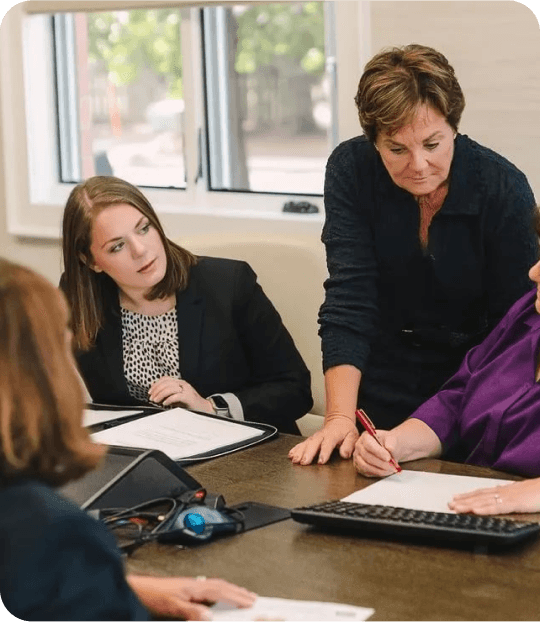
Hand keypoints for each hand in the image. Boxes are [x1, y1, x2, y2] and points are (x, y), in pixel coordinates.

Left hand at [127, 575, 256, 620]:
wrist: (138, 589)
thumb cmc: (153, 595)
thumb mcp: (173, 606)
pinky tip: (219, 597)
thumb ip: (192, 611)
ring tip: (240, 595)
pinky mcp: (186, 589)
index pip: (221, 591)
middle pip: (222, 586)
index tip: (250, 601)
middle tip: (251, 597)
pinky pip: (209, 588)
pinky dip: (219, 591)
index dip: (237, 597)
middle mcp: (195, 584)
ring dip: (230, 590)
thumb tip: (210, 617)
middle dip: (238, 591)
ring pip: (216, 586)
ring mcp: (191, 585)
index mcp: (195, 587)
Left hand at [148, 377, 213, 412]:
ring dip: (160, 395)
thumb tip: (155, 393)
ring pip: (169, 388)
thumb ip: (167, 394)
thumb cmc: (190, 404)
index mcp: (179, 382)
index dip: (156, 384)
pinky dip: (168, 399)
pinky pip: (176, 396)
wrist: (203, 408)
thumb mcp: (176, 397)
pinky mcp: (188, 397)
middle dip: (156, 390)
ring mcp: (186, 389)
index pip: (165, 379)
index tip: (150, 392)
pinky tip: (165, 404)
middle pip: (166, 383)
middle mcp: (183, 384)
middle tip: (151, 398)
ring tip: (156, 401)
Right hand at [288, 416, 358, 464]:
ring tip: (295, 460)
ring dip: (300, 452)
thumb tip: (344, 454)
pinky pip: (302, 444)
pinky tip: (291, 454)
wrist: (339, 421)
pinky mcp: (311, 439)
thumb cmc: (346, 431)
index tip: (321, 461)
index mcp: (333, 435)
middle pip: (314, 444)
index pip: (328, 444)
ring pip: (306, 444)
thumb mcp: (352, 436)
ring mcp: (315, 437)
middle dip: (308, 453)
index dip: (324, 452)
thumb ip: (349, 445)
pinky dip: (296, 449)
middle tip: (303, 462)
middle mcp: (322, 435)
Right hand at [352, 430, 398, 476]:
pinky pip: (367, 472)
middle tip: (392, 466)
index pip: (368, 444)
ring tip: (391, 469)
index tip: (388, 458)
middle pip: (366, 456)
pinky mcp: (359, 466)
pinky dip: (378, 473)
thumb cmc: (389, 443)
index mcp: (366, 436)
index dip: (378, 452)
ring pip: (365, 465)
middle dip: (380, 463)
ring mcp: (358, 457)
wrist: (388, 449)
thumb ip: (392, 442)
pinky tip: (386, 471)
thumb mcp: (393, 439)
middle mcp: (359, 446)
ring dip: (379, 469)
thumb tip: (390, 448)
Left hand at [448, 479, 539, 514]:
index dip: (469, 495)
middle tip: (450, 504)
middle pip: (479, 496)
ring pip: (484, 501)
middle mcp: (504, 492)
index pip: (483, 492)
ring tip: (455, 508)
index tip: (456, 498)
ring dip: (468, 505)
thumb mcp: (524, 495)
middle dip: (463, 501)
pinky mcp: (516, 503)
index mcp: (506, 490)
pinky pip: (497, 507)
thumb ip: (513, 498)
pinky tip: (475, 511)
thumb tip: (505, 500)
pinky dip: (485, 509)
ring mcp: (509, 497)